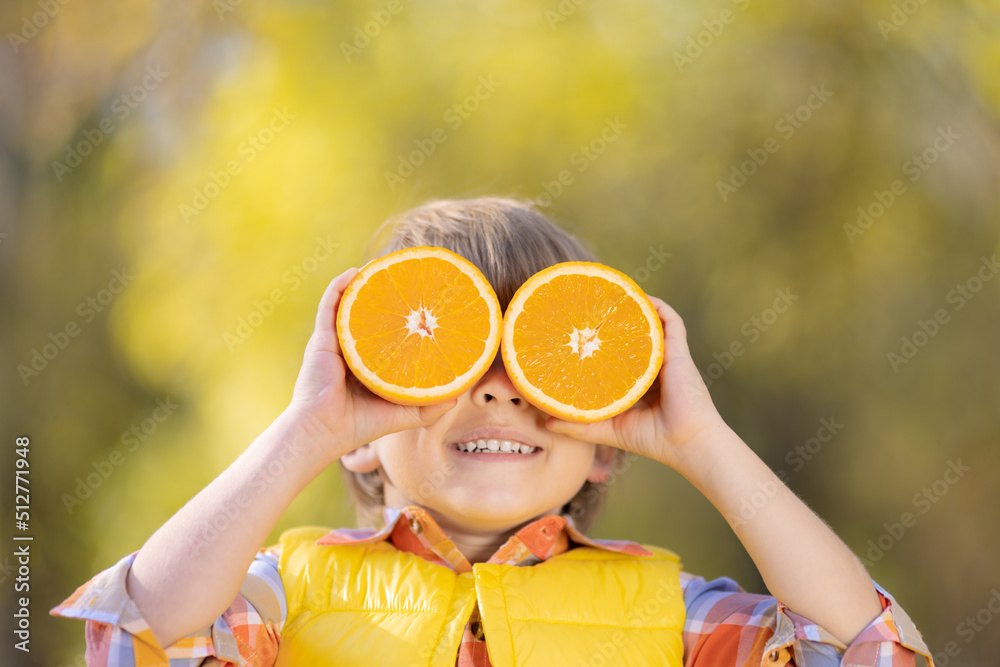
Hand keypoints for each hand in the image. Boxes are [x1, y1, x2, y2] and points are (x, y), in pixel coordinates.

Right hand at [287, 268, 455, 467]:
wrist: (323, 430)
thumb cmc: (358, 425)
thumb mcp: (402, 415)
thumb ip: (428, 407)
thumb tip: (457, 398)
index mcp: (367, 365)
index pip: (385, 336)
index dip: (401, 320)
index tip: (421, 305)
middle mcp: (350, 350)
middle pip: (369, 316)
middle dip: (385, 297)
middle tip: (407, 281)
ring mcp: (335, 342)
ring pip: (350, 305)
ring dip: (363, 284)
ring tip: (383, 268)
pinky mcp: (322, 339)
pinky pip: (329, 305)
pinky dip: (340, 286)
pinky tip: (355, 272)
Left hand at [547, 297, 727, 473]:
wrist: (686, 443)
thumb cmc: (652, 439)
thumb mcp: (608, 429)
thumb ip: (579, 425)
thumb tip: (545, 422)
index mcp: (637, 381)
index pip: (617, 353)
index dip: (600, 340)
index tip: (579, 329)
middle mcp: (651, 365)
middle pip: (631, 335)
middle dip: (613, 319)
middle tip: (590, 306)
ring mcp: (666, 356)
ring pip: (649, 323)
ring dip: (634, 307)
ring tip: (612, 294)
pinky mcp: (678, 351)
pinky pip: (672, 320)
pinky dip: (657, 307)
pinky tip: (638, 297)